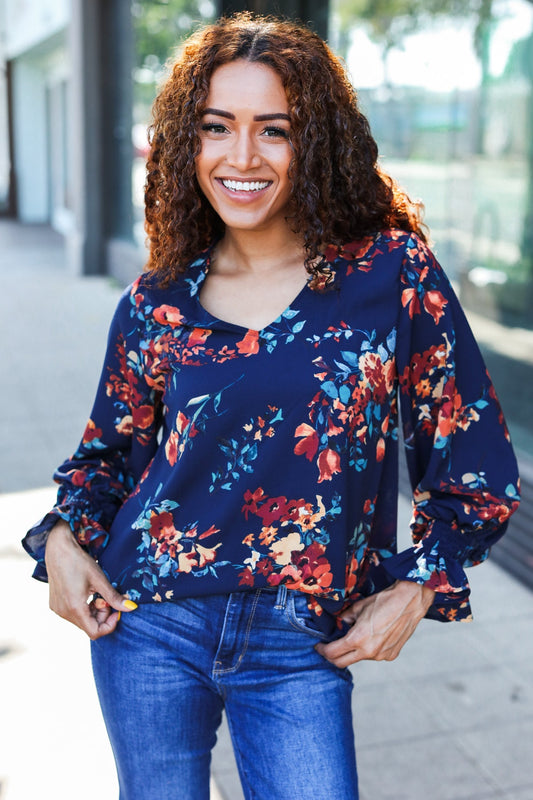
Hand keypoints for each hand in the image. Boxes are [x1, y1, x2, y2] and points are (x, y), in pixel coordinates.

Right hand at [44, 520, 136, 639]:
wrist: (58, 549)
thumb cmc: (79, 562)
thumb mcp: (99, 579)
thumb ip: (114, 597)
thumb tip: (131, 608)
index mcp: (74, 608)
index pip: (95, 632)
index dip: (109, 624)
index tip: (116, 610)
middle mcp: (63, 612)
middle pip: (88, 627)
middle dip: (102, 616)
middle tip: (106, 597)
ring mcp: (57, 609)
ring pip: (81, 621)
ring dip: (93, 612)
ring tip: (96, 593)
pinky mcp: (55, 605)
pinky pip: (73, 614)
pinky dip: (84, 608)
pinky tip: (87, 593)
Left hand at [316, 580, 434, 667]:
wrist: (409, 601)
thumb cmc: (383, 601)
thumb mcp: (358, 607)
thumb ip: (344, 619)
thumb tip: (338, 624)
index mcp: (358, 639)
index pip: (333, 653)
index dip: (323, 650)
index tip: (319, 646)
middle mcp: (369, 652)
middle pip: (342, 663)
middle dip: (332, 656)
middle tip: (329, 648)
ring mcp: (381, 656)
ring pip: (359, 658)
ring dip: (352, 651)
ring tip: (356, 636)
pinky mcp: (391, 655)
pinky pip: (373, 656)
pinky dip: (367, 649)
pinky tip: (372, 637)